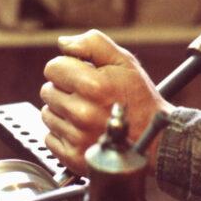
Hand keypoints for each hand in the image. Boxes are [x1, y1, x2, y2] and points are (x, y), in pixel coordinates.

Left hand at [40, 30, 172, 175]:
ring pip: (47, 114)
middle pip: (47, 91)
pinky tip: (82, 129)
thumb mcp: (124, 61)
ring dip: (62, 111)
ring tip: (86, 112)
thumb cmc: (138, 98)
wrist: (153, 137)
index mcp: (94, 85)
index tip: (80, 73)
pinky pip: (49, 137)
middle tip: (87, 95)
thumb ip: (93, 43)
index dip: (66, 67)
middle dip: (64, 89)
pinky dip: (63, 132)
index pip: (53, 68)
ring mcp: (77, 137)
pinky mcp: (74, 157)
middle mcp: (83, 113)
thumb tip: (63, 43)